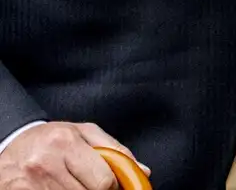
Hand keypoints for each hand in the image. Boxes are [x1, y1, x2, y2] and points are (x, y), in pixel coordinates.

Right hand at [0, 123, 149, 189]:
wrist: (11, 146)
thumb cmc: (51, 139)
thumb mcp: (83, 133)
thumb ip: (114, 150)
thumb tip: (142, 171)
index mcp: (66, 141)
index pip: (104, 180)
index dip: (113, 187)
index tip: (112, 185)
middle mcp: (48, 162)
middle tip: (87, 182)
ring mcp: (33, 184)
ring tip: (72, 183)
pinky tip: (59, 189)